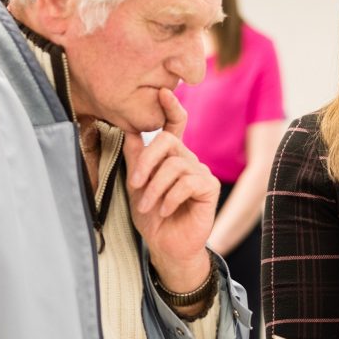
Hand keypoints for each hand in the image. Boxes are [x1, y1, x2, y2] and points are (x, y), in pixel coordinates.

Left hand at [124, 88, 219, 292]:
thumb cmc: (152, 217)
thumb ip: (135, 158)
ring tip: (147, 206)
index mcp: (171, 156)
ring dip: (155, 188)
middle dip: (147, 161)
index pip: (174, 125)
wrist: (166, 246)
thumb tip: (129, 129)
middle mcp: (188, 160)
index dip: (171, 107)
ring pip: (174, 165)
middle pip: (168, 142)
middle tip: (134, 184)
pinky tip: (165, 210)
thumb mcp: (136, 185)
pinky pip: (187, 182)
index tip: (163, 92)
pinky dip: (170, 197)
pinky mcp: (209, 188)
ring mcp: (200, 173)